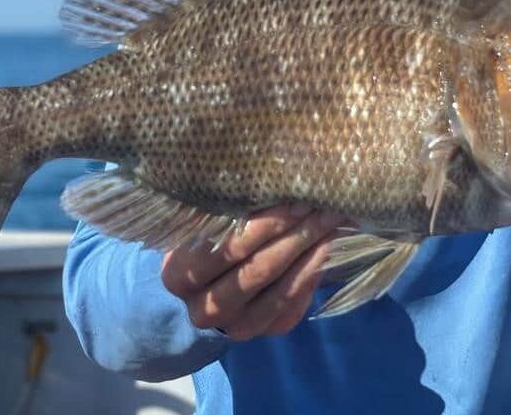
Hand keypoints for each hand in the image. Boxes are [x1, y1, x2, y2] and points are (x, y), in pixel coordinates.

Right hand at [161, 204, 344, 341]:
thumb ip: (224, 210)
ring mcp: (237, 326)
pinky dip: (315, 270)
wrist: (202, 289)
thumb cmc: (202, 238)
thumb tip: (270, 179)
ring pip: (280, 289)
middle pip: (257, 269)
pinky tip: (329, 243)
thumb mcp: (201, 224)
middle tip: (318, 203)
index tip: (290, 194)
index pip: (226, 249)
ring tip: (330, 219)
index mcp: (180, 275)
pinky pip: (295, 302)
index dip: (263, 223)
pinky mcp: (267, 331)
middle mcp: (205, 308)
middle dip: (293, 233)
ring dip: (310, 250)